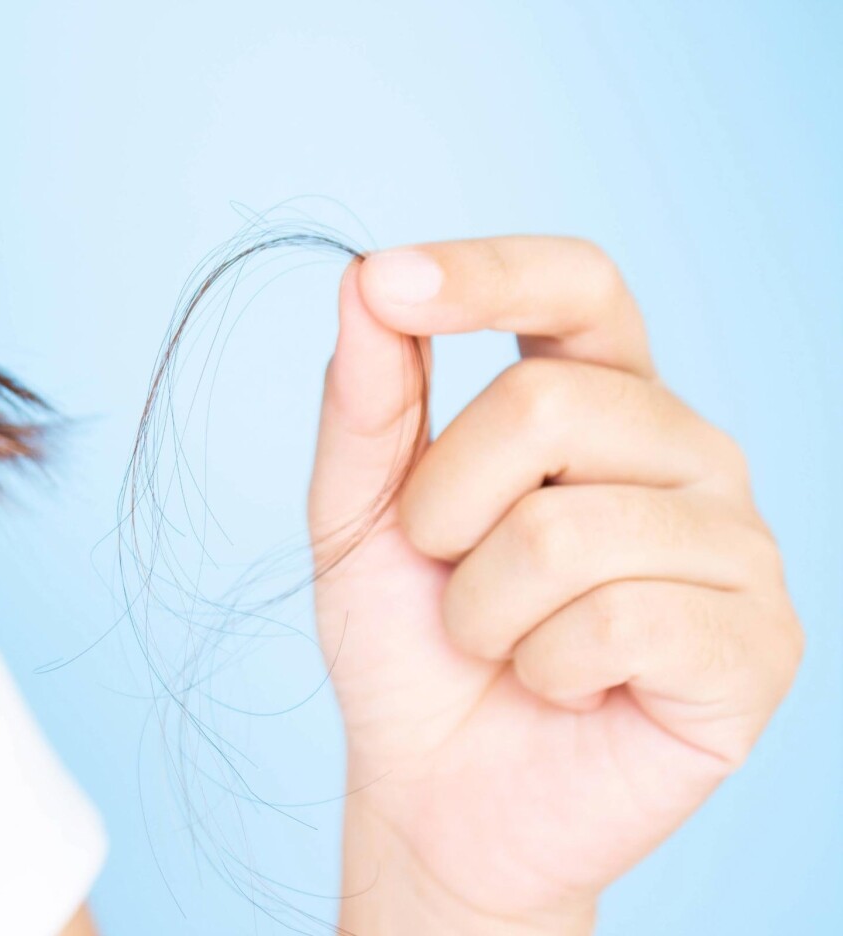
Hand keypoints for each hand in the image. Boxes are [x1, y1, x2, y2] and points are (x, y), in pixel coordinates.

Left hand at [308, 237, 801, 932]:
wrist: (437, 793)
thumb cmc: (410, 645)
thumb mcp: (359, 514)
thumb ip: (369, 400)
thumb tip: (366, 279)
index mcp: (600, 399)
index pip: (577, 285)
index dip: (487, 273)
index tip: (389, 281)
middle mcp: (683, 449)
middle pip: (548, 407)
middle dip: (443, 507)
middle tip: (444, 571)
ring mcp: (733, 543)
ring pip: (571, 529)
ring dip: (484, 606)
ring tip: (501, 643)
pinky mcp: (758, 642)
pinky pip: (622, 620)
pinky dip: (547, 666)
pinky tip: (564, 688)